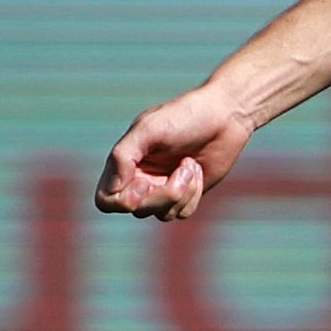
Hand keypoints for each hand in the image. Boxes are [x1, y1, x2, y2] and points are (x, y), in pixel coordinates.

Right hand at [99, 84, 253, 219]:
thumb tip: (113, 189)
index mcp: (124, 163)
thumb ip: (123, 155)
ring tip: (191, 163)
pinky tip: (198, 170)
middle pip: (137, 211)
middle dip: (163, 194)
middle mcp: (140, 179)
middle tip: (183, 166)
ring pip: (161, 215)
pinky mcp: (186, 196)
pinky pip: (182, 213)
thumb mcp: (149, 129)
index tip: (144, 183)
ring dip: (182, 191)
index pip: (106, 200)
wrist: (224, 116)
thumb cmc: (184, 116)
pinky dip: (193, 194)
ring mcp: (163, 189)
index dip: (123, 200)